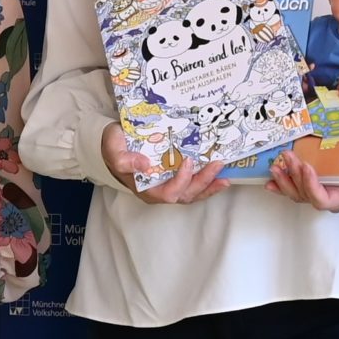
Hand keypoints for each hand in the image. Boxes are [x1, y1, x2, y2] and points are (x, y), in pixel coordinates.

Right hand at [99, 123, 223, 201]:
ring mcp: (167, 186)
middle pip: (184, 195)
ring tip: (225, 177)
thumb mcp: (114, 150)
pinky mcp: (175, 178)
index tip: (188, 161)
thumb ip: (124, 159)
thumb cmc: (115, 147)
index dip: (180, 180)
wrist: (116, 143)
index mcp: (144, 188)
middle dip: (203, 182)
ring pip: (192, 193)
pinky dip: (207, 183)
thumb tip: (144, 164)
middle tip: (217, 165)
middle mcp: (158, 191)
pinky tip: (220, 176)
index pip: (167, 193)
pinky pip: (193, 186)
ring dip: (209, 186)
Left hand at [266, 147, 338, 212]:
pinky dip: (279, 185)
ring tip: (277, 165)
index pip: (324, 201)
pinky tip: (269, 180)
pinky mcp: (308, 184)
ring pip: (296, 192)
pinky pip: (291, 189)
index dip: (313, 188)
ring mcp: (317, 191)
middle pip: (306, 195)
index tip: (308, 168)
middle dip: (296, 177)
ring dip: (284, 180)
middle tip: (290, 157)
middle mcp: (329, 198)